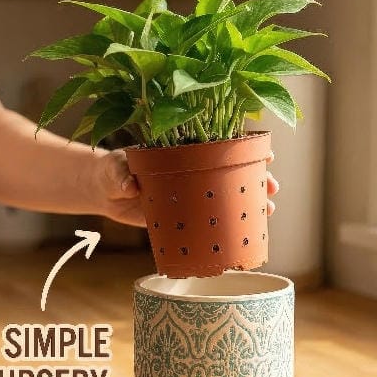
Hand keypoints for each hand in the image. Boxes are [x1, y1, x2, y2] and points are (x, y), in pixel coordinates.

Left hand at [94, 148, 280, 227]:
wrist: (104, 193)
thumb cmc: (110, 170)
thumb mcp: (113, 167)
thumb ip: (120, 173)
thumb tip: (128, 186)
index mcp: (183, 150)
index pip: (220, 144)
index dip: (245, 148)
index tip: (266, 153)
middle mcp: (194, 170)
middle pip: (234, 171)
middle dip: (258, 177)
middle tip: (272, 187)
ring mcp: (194, 194)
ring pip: (229, 195)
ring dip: (253, 202)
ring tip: (269, 210)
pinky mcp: (189, 216)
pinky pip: (215, 220)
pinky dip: (233, 225)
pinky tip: (249, 232)